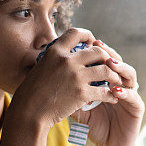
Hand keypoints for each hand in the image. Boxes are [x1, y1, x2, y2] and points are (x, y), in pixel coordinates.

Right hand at [9, 28, 123, 129]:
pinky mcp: (81, 93)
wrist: (28, 112)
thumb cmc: (32, 92)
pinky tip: (113, 98)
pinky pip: (104, 91)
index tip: (93, 41)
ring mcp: (75, 76)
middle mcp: (67, 60)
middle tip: (110, 66)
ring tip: (117, 81)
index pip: (76, 33)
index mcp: (55, 51)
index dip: (88, 35)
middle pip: (98, 51)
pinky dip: (111, 94)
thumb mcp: (41, 67)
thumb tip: (65, 54)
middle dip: (107, 58)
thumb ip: (55, 59)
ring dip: (114, 76)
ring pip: (106, 70)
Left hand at [71, 40, 143, 145]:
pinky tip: (115, 89)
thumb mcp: (79, 107)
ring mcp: (131, 93)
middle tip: (99, 46)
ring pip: (130, 75)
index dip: (96, 50)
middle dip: (108, 53)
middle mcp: (121, 83)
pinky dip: (125, 91)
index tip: (85, 42)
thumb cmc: (94, 124)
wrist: (108, 145)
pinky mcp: (137, 107)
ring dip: (120, 68)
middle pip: (118, 62)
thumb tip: (50, 80)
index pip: (104, 59)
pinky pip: (133, 96)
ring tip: (109, 64)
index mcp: (107, 80)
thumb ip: (70, 93)